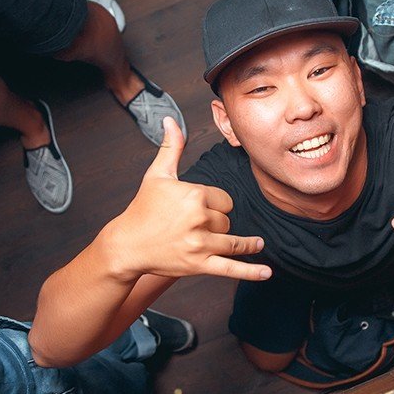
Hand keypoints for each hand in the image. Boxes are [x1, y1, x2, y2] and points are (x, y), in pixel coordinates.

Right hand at [104, 117, 271, 281]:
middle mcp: (199, 219)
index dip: (217, 204)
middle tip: (203, 226)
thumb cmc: (142, 210)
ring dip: (246, 243)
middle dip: (220, 223)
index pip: (224, 199)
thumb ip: (171, 147)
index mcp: (193, 195)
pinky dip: (251, 271)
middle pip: (228, 219)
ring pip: (233, 241)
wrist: (126, 246)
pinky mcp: (198, 265)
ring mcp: (200, 244)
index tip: (202, 208)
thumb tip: (171, 121)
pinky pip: (231, 268)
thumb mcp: (157, 175)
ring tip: (257, 243)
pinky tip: (266, 272)